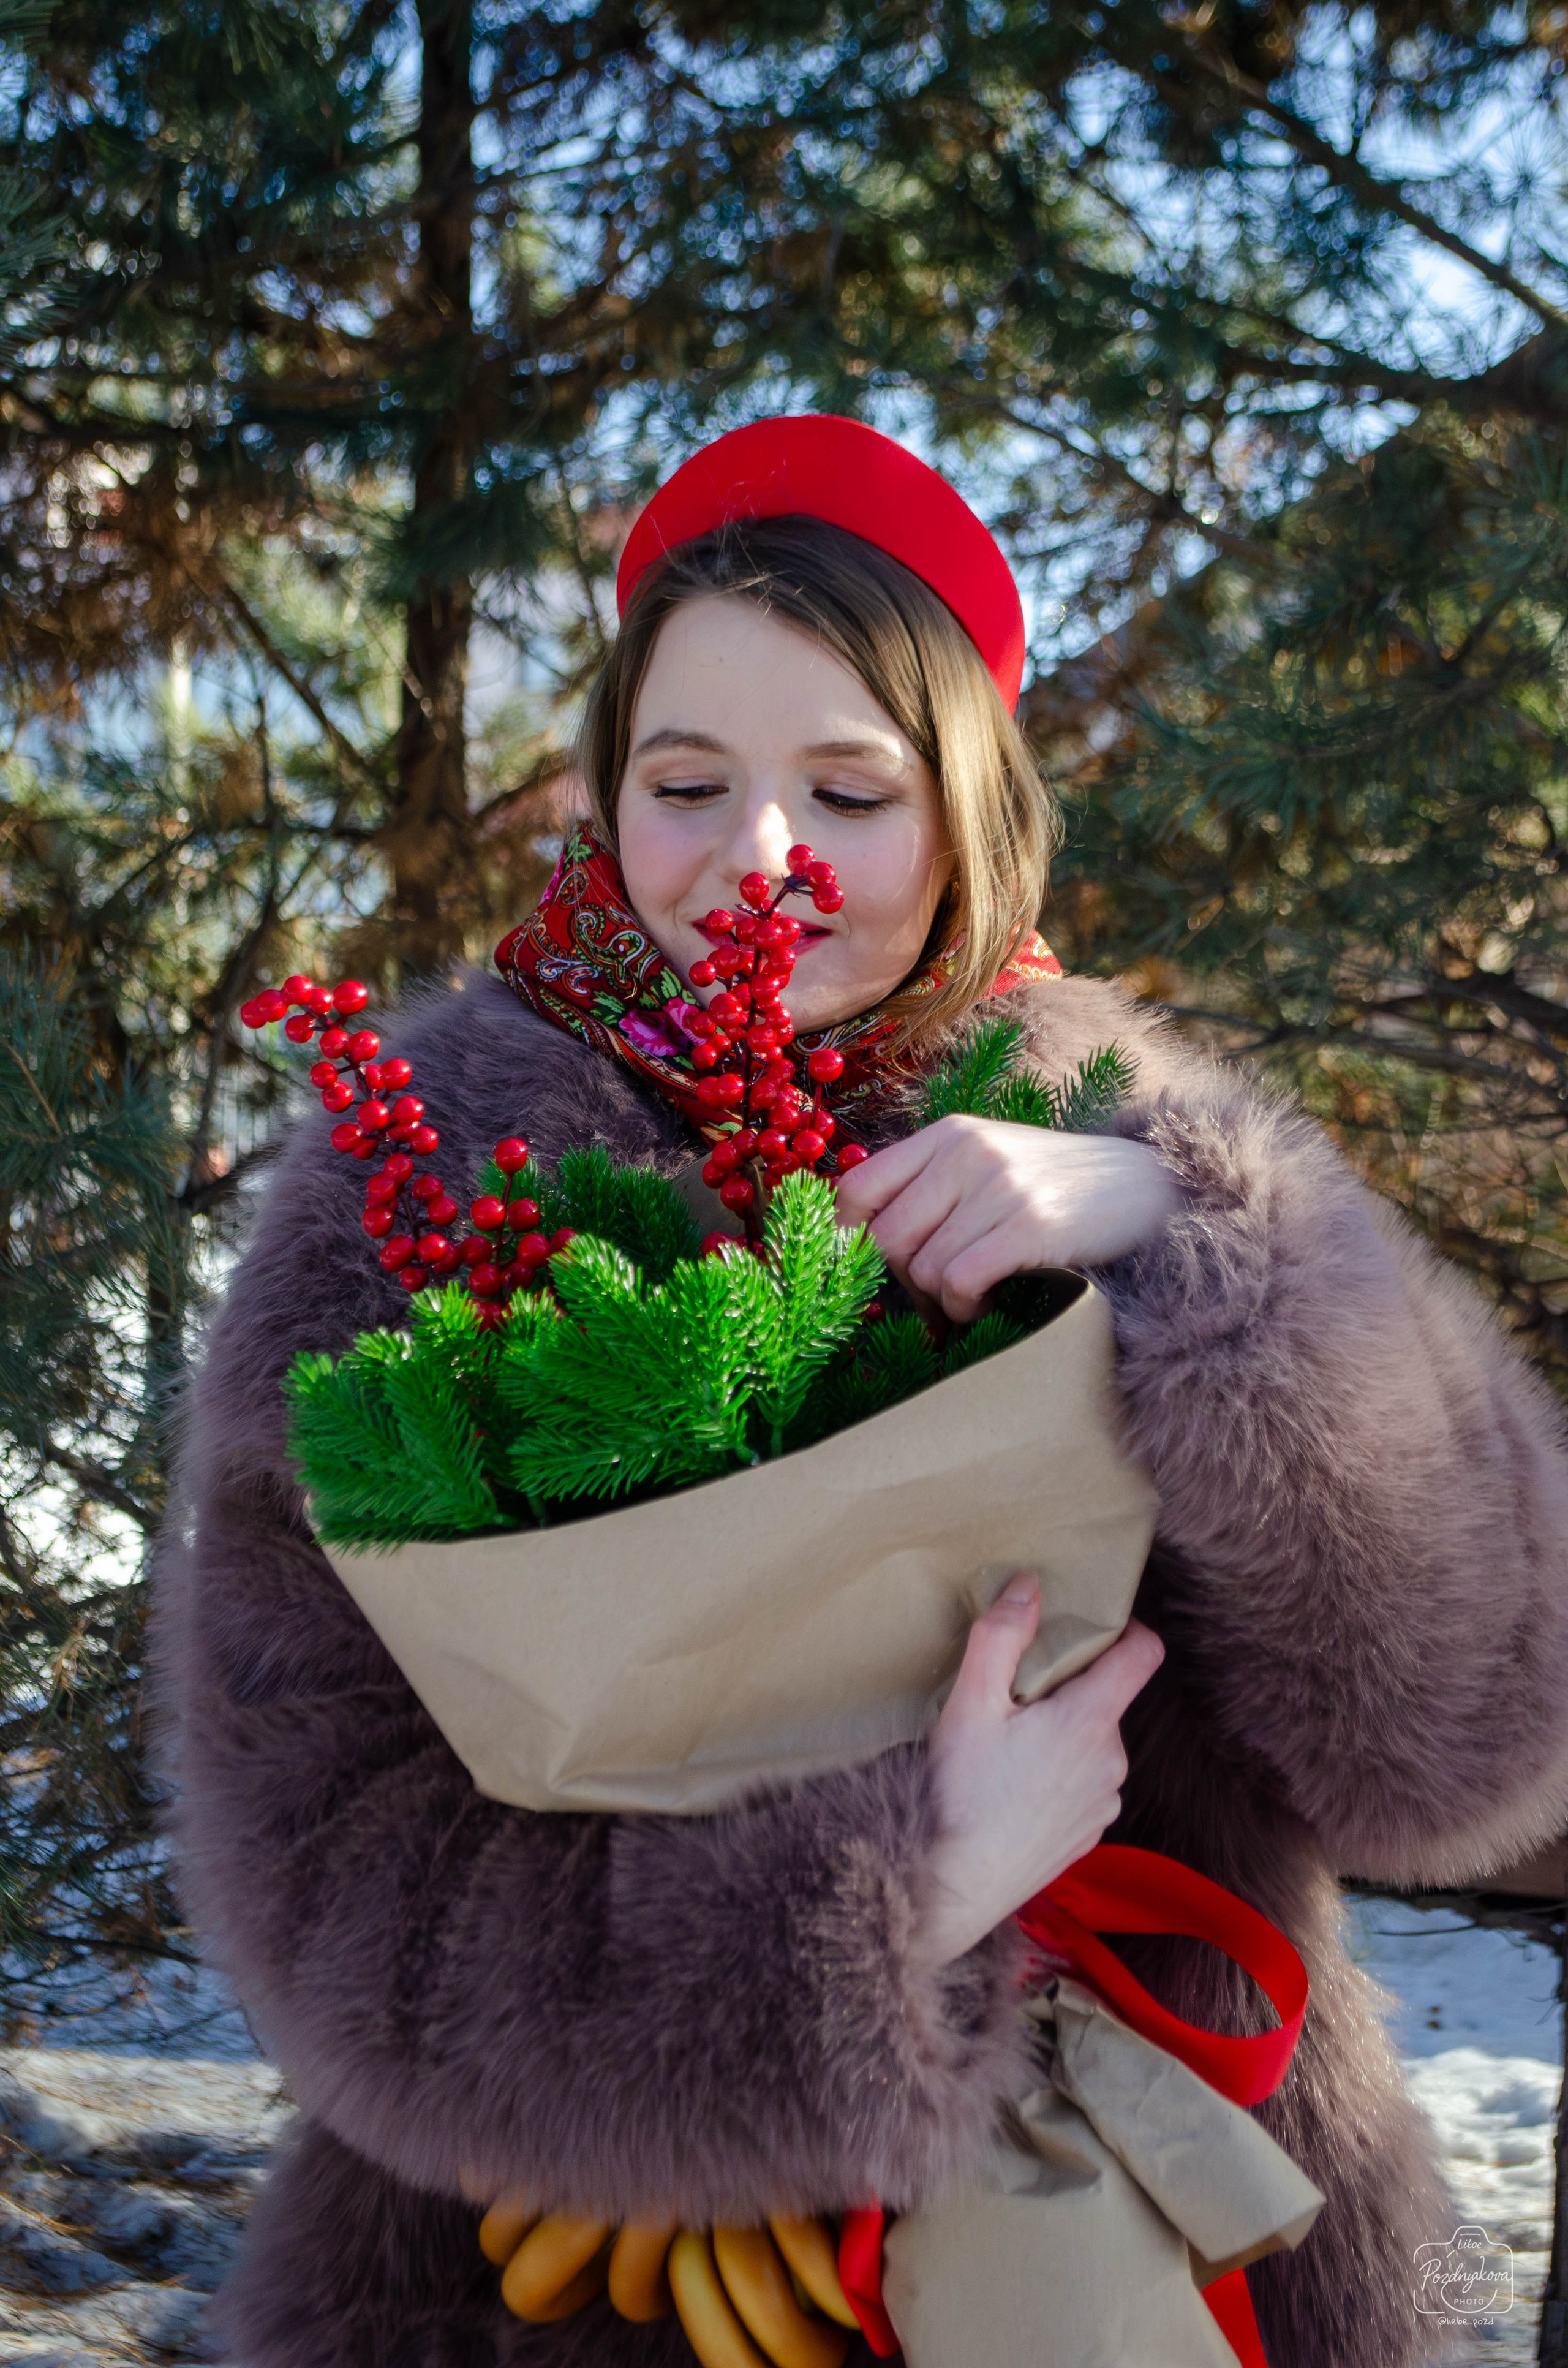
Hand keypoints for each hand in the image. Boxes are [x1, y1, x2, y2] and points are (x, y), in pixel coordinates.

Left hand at [835, 1114, 1184, 1323]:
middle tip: (936, 1303)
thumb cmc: (1060, 1191)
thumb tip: (862, 1251)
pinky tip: (994, 1304)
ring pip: (920, 1269)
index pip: (857, 1187)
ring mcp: (999, 1186)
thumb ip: (933, 1192)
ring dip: (940, 1304)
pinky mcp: (1030, 1226)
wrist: (1152, 1189)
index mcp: (949, 1135)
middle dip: (903, 1285)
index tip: (863, 1273)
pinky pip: (958, 1284)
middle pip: (885, 1239)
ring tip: (976, 1299)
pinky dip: (966, 1310)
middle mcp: (967, 1151)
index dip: (845, 1239)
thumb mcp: (992, 1168)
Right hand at [912, 1575, 1165, 1968]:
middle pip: (1108, 1698)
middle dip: (1070, 1687)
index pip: (1144, 1654)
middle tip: (1015, 1697)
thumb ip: (1001, 1636)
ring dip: (1064, 1733)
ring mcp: (1104, 1803)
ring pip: (1095, 1743)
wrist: (954, 1888)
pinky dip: (1060, 1774)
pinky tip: (1015, 1788)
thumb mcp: (969, 1703)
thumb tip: (1030, 1585)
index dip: (1125, 1628)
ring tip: (1009, 1747)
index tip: (1088, 1625)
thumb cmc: (959, 1793)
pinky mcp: (1089, 1835)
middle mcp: (1112, 1761)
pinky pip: (1086, 1784)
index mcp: (1091, 1721)